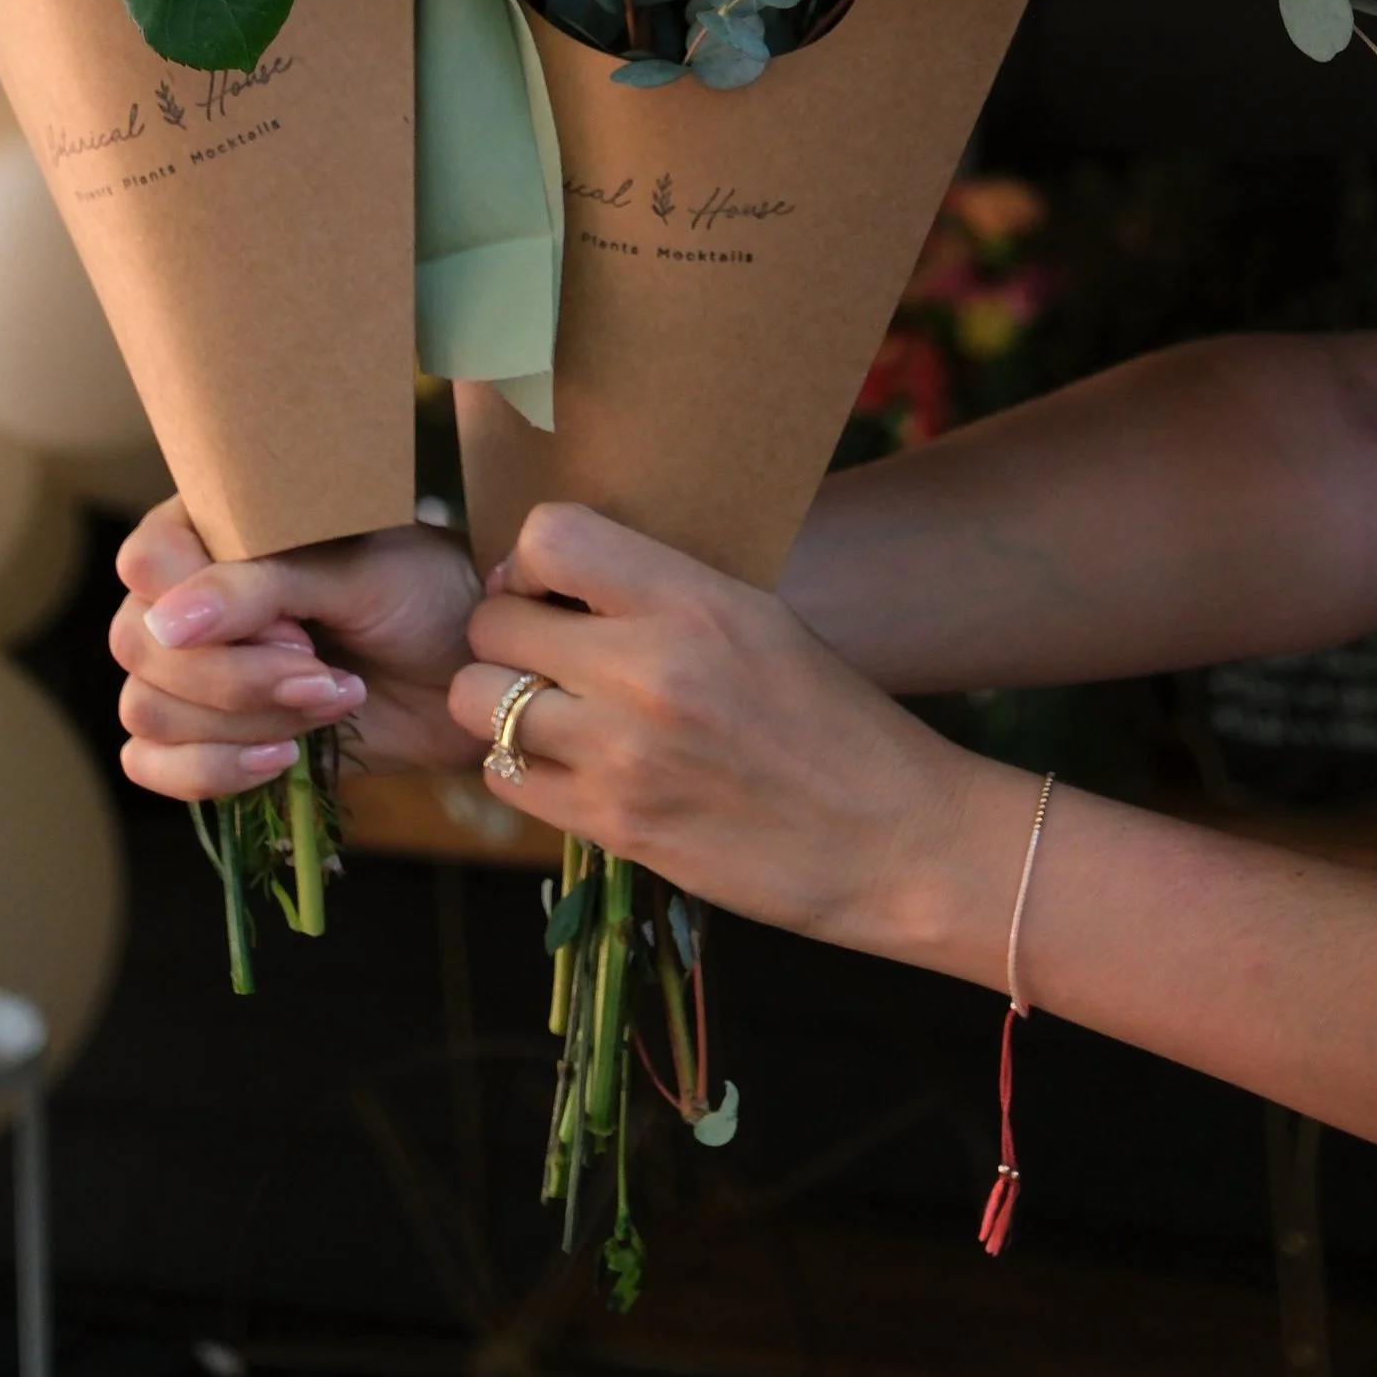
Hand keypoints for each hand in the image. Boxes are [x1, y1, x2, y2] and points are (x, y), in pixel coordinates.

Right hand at [111, 503, 483, 802]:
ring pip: (146, 709)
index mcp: (213, 527)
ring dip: (244, 722)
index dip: (211, 608)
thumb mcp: (357, 573)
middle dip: (237, 677)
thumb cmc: (422, 595)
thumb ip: (260, 588)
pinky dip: (211, 772)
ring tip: (329, 703)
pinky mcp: (205, 734)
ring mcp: (188, 669)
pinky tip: (286, 758)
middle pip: (139, 644)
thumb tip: (169, 623)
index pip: (146, 562)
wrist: (466, 672)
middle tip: (325, 673)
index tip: (299, 628)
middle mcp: (185, 594)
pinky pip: (149, 764)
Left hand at [445, 502, 1024, 975]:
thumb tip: (563, 580)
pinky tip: (572, 769)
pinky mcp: (616, 827)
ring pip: (477, 704)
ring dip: (501, 707)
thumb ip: (662, 595)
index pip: (548, 536)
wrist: (899, 840)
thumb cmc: (837, 723)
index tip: (553, 592)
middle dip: (507, 637)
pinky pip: (506, 779)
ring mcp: (622, 755)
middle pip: (491, 625)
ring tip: (550, 715)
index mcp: (693, 601)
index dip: (531, 563)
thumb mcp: (761, 621)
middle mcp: (646, 671)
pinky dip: (523, 771)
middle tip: (544, 658)